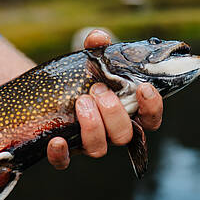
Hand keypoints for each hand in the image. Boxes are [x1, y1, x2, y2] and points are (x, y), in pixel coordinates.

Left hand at [45, 29, 163, 169]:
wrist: (47, 93)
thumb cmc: (80, 79)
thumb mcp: (89, 62)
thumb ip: (97, 49)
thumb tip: (98, 37)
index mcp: (126, 112)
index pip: (151, 120)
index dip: (152, 108)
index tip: (143, 88)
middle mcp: (110, 132)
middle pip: (124, 135)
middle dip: (114, 112)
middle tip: (98, 90)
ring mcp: (87, 143)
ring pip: (99, 149)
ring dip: (93, 126)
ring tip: (81, 101)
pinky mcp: (63, 151)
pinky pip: (63, 162)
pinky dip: (61, 153)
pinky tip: (56, 139)